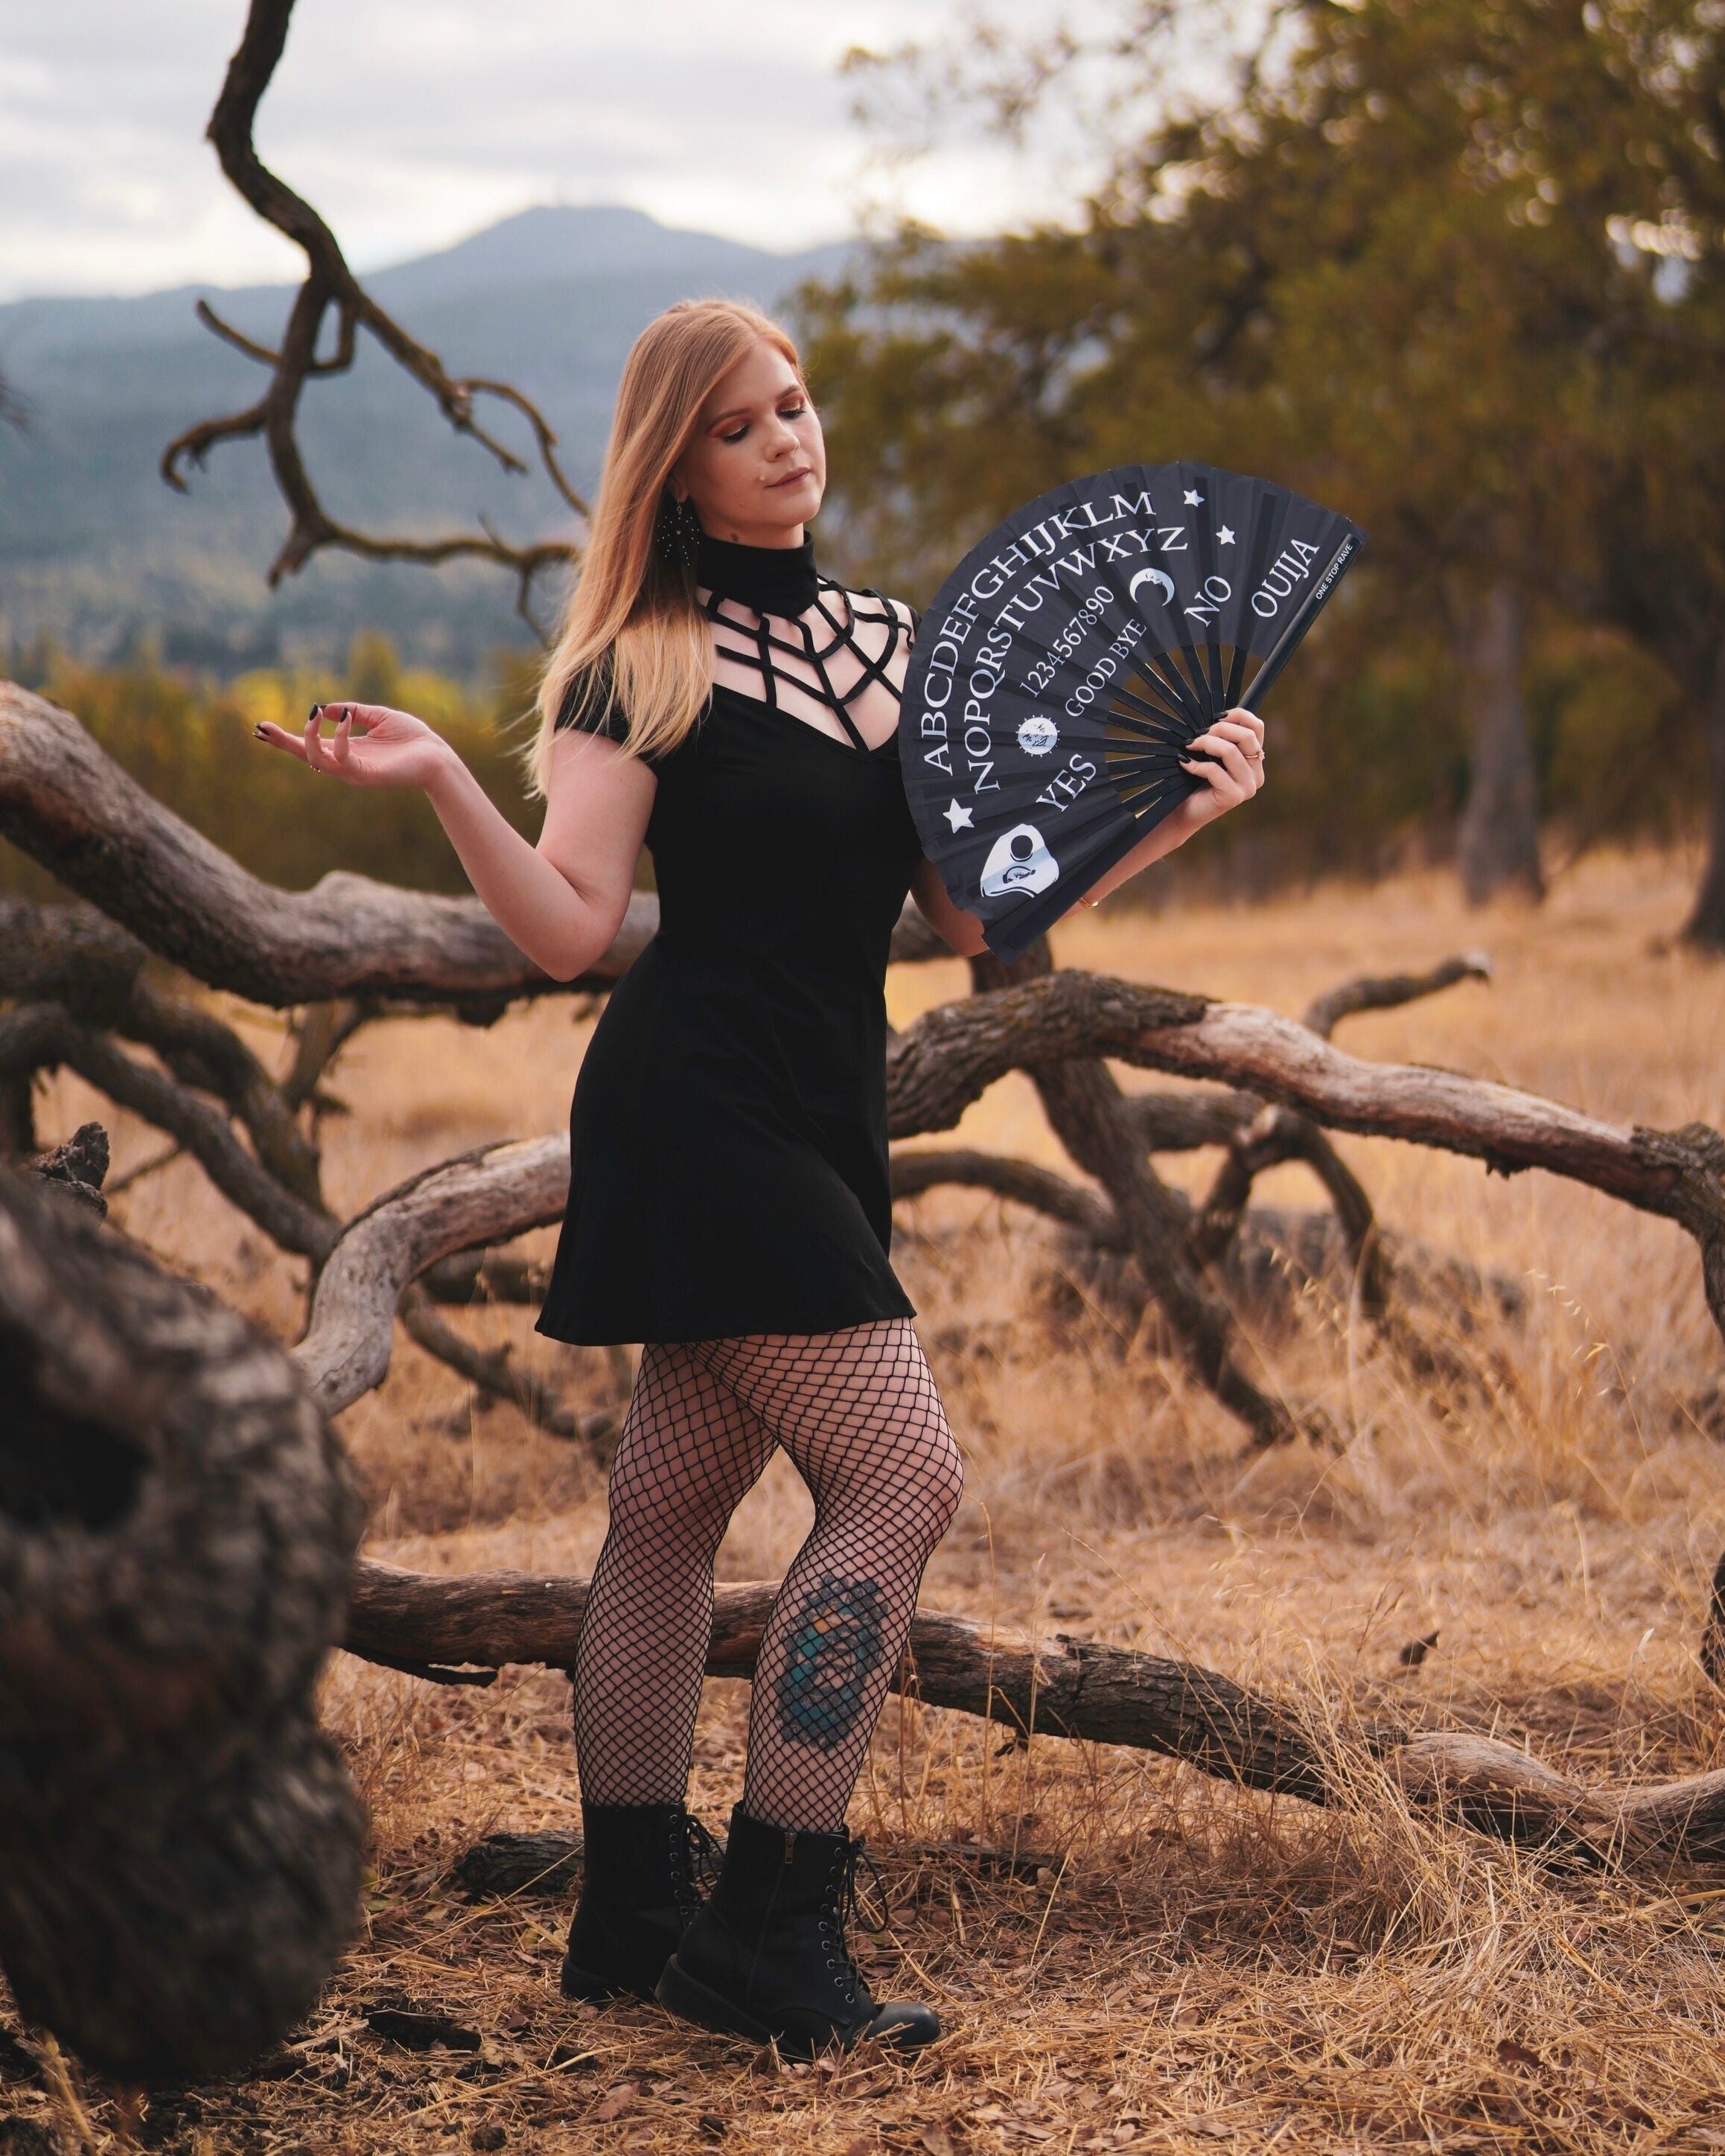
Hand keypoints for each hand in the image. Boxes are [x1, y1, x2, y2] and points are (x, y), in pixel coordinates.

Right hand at [253, 701, 455, 791]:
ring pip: (316, 760)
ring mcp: (354, 773)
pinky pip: (342, 759)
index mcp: (346, 751)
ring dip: (309, 737)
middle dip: (281, 743)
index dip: (285, 738)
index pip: (309, 746)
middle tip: (261, 727)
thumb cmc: (412, 738)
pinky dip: (338, 738)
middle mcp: (345, 765)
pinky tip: (343, 721)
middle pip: (303, 756)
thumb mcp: (377, 716)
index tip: (261, 727)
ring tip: (313, 714)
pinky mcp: (366, 776)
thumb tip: (326, 708)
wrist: (438, 756)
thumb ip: (352, 711)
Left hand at [1175, 707, 1265, 831]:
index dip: (1237, 715)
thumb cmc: (1195, 780)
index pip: (1257, 727)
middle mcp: (1257, 774)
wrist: (1183, 812)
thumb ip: (1221, 737)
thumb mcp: (1211, 754)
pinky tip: (1185, 764)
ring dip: (1206, 743)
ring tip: (1189, 746)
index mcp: (1255, 760)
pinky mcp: (1233, 797)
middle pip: (1247, 736)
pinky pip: (1215, 771)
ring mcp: (1248, 787)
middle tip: (1197, 735)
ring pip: (1231, 751)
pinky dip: (1197, 765)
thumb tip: (1216, 714)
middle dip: (1219, 729)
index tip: (1215, 717)